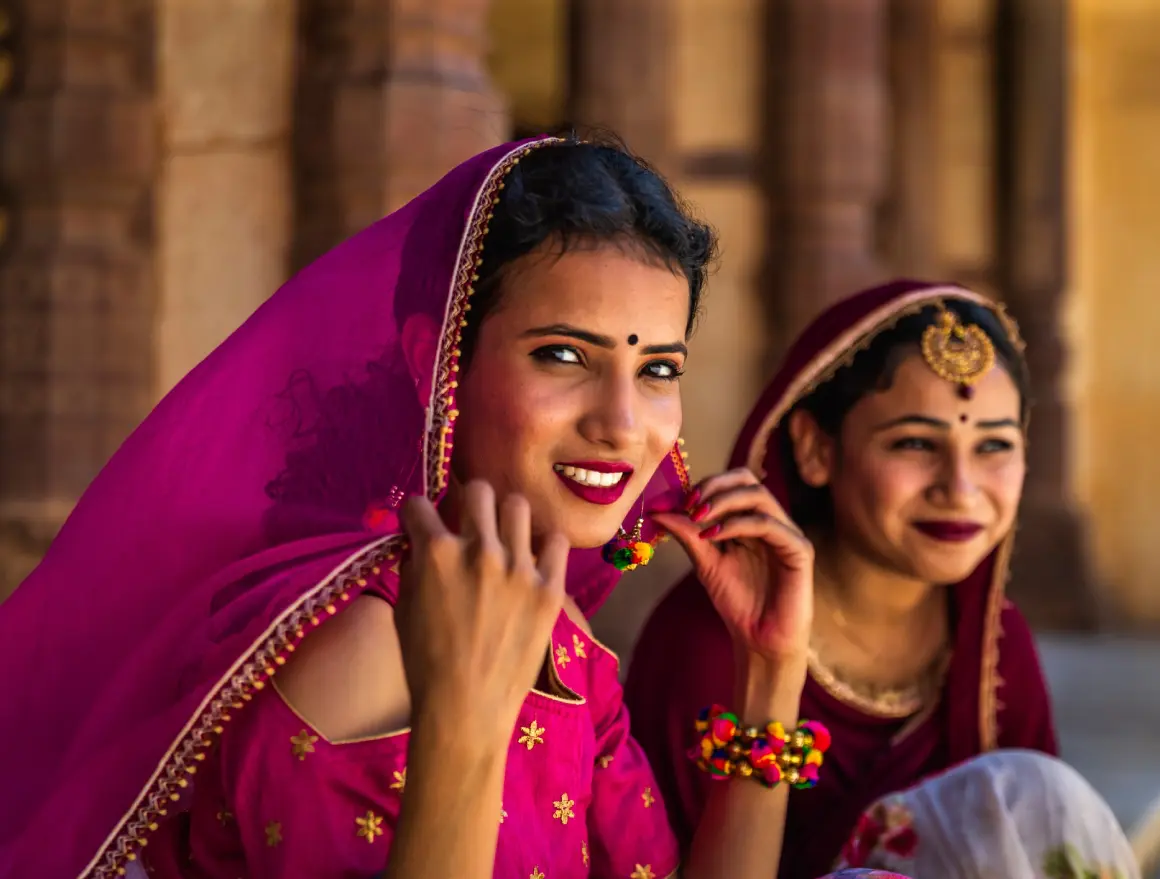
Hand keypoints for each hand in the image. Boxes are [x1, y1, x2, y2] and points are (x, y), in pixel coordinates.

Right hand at [395, 480, 568, 743]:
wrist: (465, 708)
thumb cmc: (424, 663)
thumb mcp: (402, 607)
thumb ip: (413, 565)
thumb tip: (418, 540)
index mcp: (436, 552)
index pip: (420, 504)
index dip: (416, 516)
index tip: (420, 526)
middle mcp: (481, 550)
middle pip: (479, 490)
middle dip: (467, 503)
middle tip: (468, 525)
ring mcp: (520, 568)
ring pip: (517, 507)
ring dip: (505, 520)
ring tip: (503, 541)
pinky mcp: (549, 588)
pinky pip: (555, 542)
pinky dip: (543, 547)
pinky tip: (533, 561)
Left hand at [652, 468, 812, 662]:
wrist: (759, 640)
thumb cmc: (738, 602)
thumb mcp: (705, 563)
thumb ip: (687, 535)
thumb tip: (658, 511)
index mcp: (751, 520)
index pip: (732, 483)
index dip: (704, 485)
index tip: (677, 501)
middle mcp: (771, 521)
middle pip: (747, 479)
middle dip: (715, 485)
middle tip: (689, 503)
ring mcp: (787, 533)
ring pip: (759, 496)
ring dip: (723, 501)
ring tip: (698, 518)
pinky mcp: (799, 549)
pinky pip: (769, 524)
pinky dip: (738, 524)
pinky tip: (713, 535)